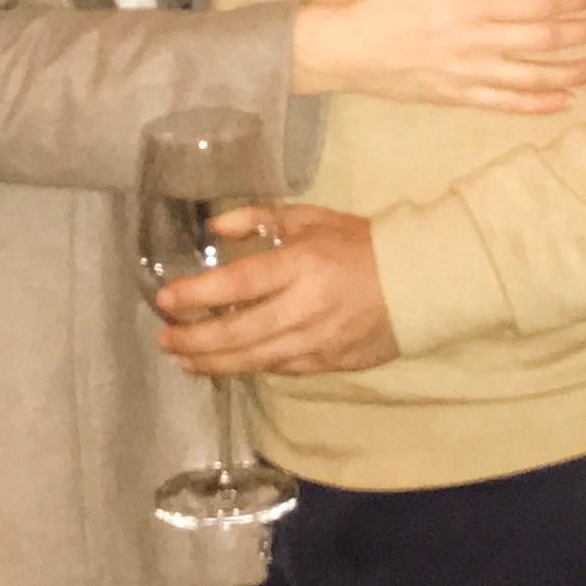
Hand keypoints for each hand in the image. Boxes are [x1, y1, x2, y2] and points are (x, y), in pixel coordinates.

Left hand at [154, 205, 396, 374]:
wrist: (420, 282)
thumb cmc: (360, 244)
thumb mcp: (310, 218)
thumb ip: (259, 218)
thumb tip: (215, 228)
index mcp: (301, 264)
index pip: (238, 284)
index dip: (197, 294)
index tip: (165, 300)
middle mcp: (305, 307)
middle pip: (238, 332)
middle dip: (194, 339)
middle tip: (165, 340)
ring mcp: (317, 340)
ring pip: (254, 360)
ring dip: (213, 363)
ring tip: (184, 361)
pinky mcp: (328, 362)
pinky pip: (279, 368)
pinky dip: (249, 367)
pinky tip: (226, 365)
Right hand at [291, 0, 585, 113]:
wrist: (339, 48)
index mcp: (468, 5)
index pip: (535, 3)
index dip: (571, 0)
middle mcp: (475, 42)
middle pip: (543, 39)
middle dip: (582, 33)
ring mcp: (468, 74)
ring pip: (532, 76)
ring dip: (571, 71)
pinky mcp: (456, 96)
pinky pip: (506, 103)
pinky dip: (538, 104)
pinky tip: (563, 101)